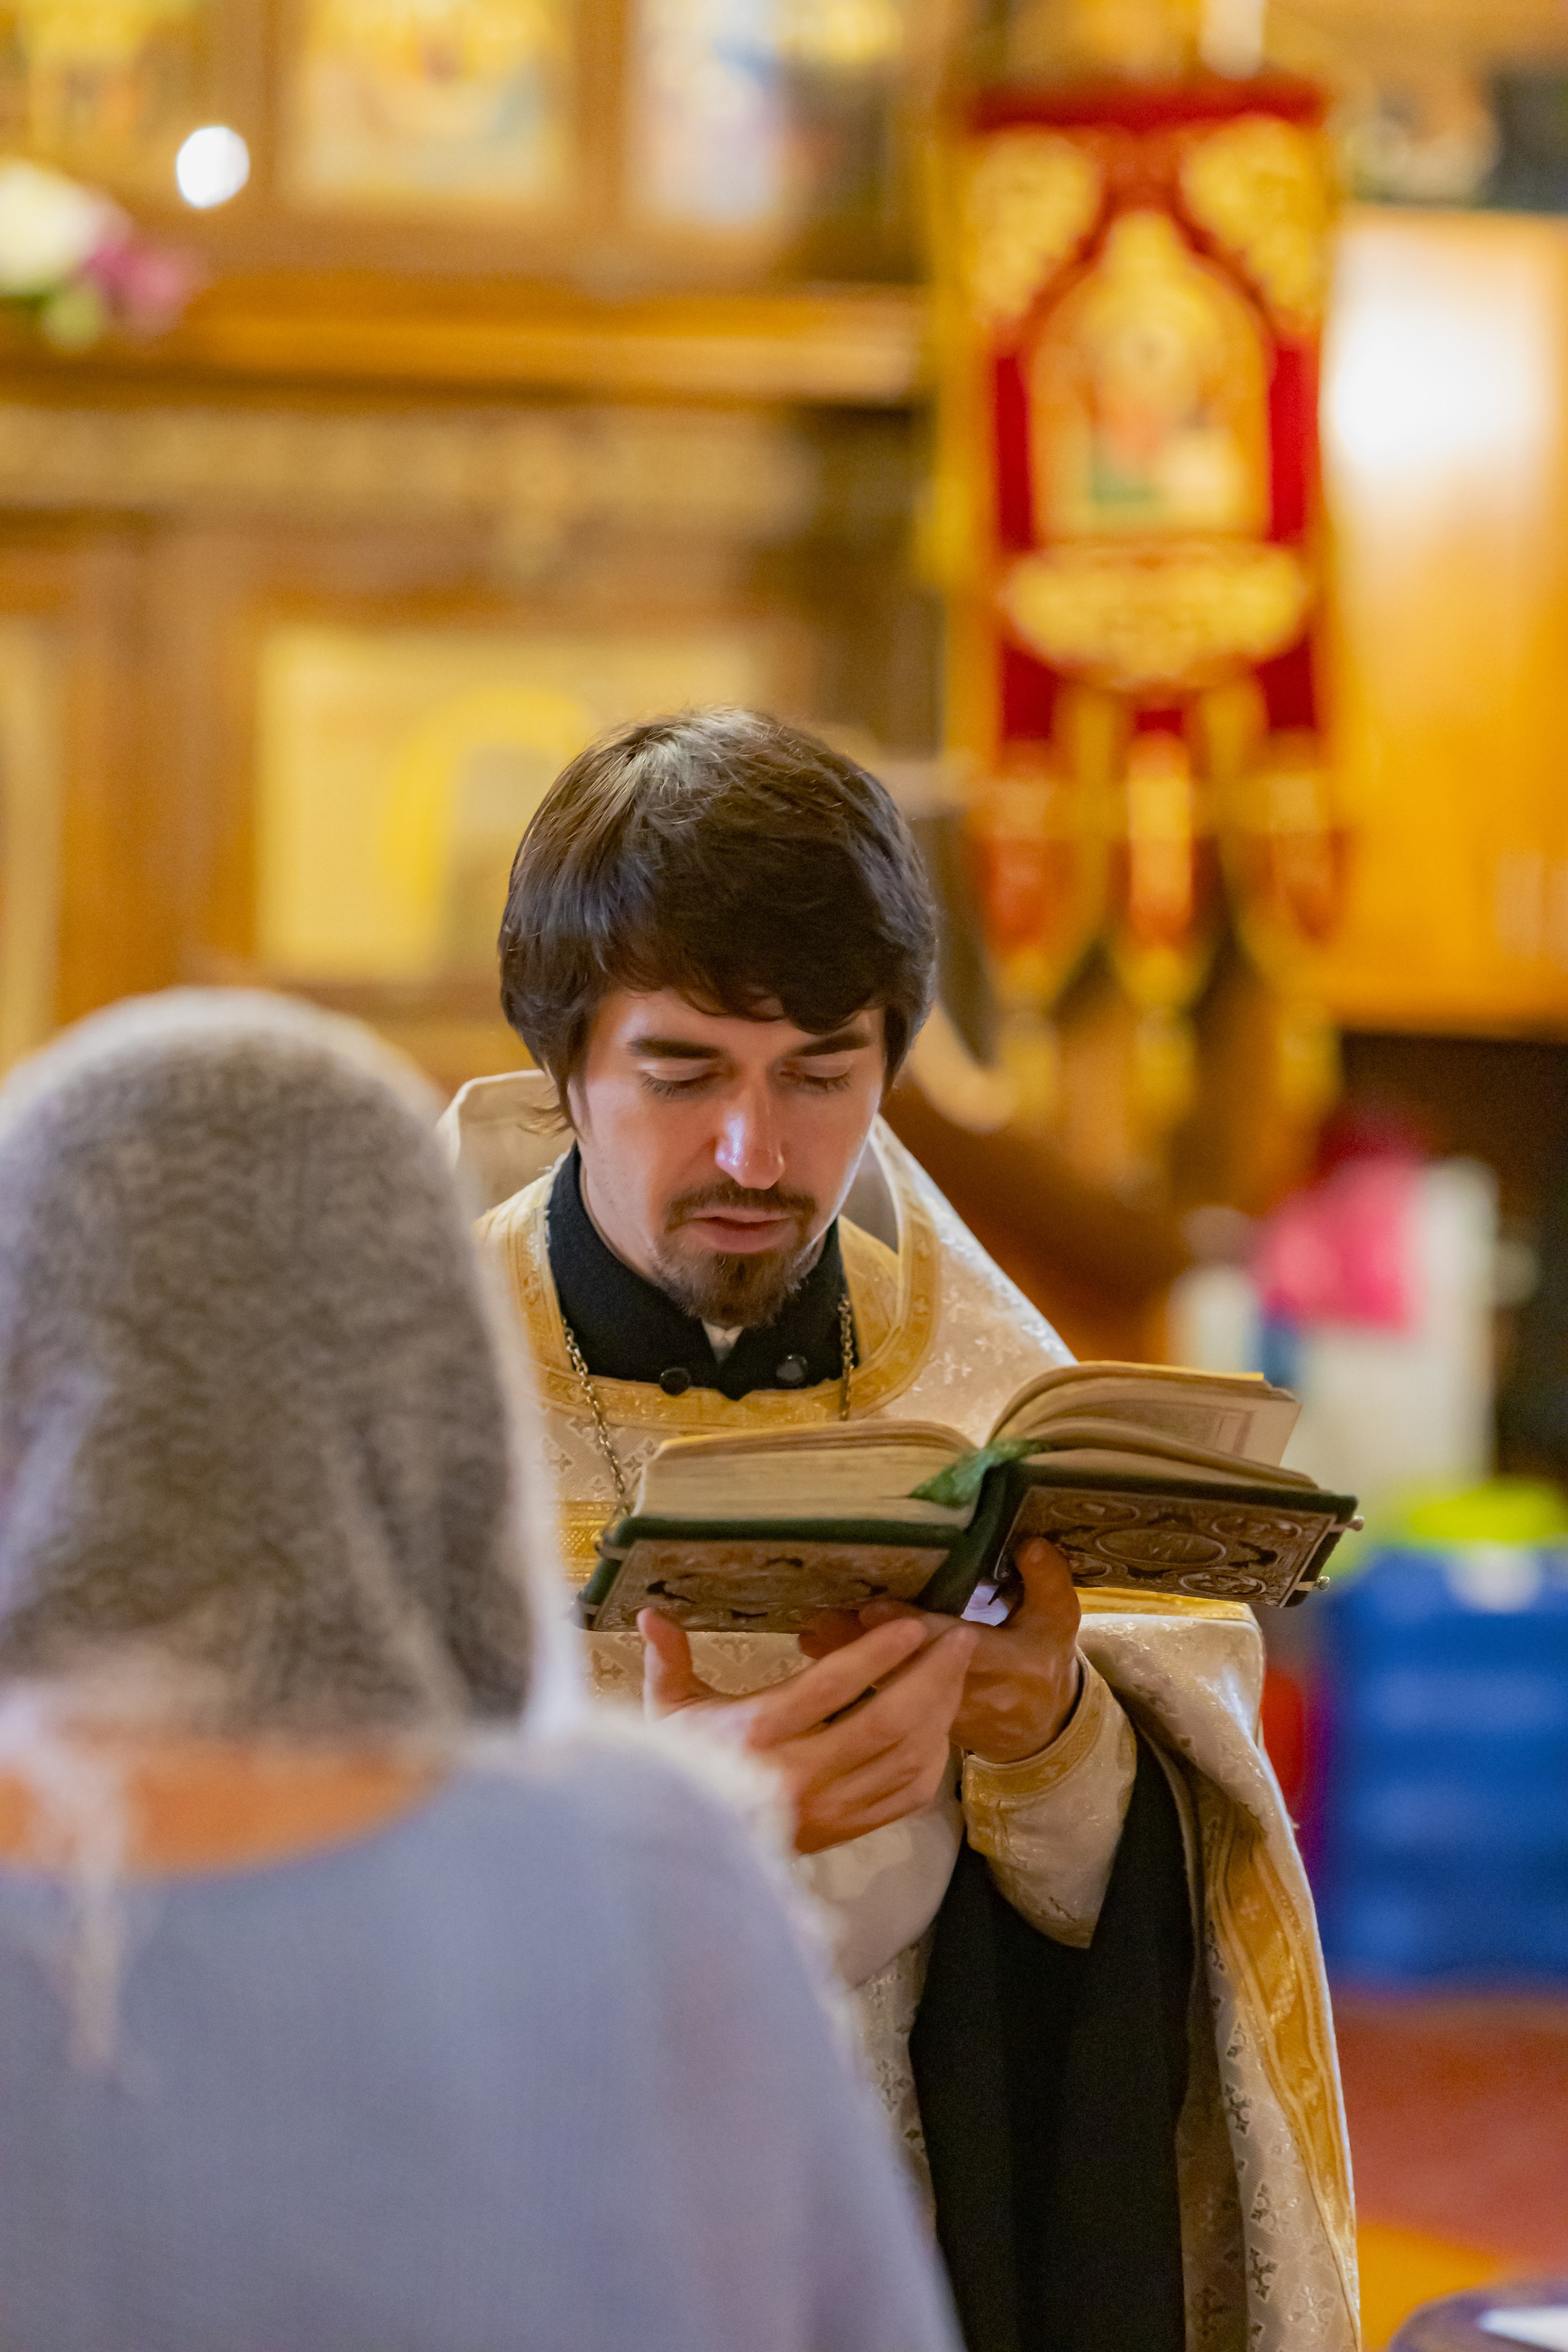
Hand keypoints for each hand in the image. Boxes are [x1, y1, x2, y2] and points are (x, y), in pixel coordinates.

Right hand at [638, 1609, 976, 1854]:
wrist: (681, 1855)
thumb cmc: (674, 1771)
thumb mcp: (664, 1713)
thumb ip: (669, 1659)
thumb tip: (652, 1613)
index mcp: (756, 1736)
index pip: (830, 1689)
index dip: (877, 1654)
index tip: (911, 1625)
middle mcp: (798, 1775)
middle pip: (887, 1723)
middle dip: (933, 1676)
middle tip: (960, 1638)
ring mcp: (828, 1810)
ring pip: (907, 1760)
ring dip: (941, 1713)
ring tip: (954, 1672)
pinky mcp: (843, 1832)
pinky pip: (906, 1797)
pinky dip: (932, 1760)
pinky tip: (938, 1728)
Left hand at [800, 1537, 1080, 1766]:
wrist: (1045, 1728)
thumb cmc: (1043, 1659)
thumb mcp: (1058, 1619)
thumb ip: (1046, 1580)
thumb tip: (1028, 1543)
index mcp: (1008, 1664)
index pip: (955, 1647)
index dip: (914, 1630)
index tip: (871, 1610)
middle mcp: (972, 1697)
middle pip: (909, 1674)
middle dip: (863, 1650)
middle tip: (819, 1622)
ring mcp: (945, 1723)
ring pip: (889, 1696)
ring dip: (850, 1667)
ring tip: (809, 1636)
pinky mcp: (925, 1736)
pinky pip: (885, 1710)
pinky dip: (853, 1687)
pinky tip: (820, 1661)